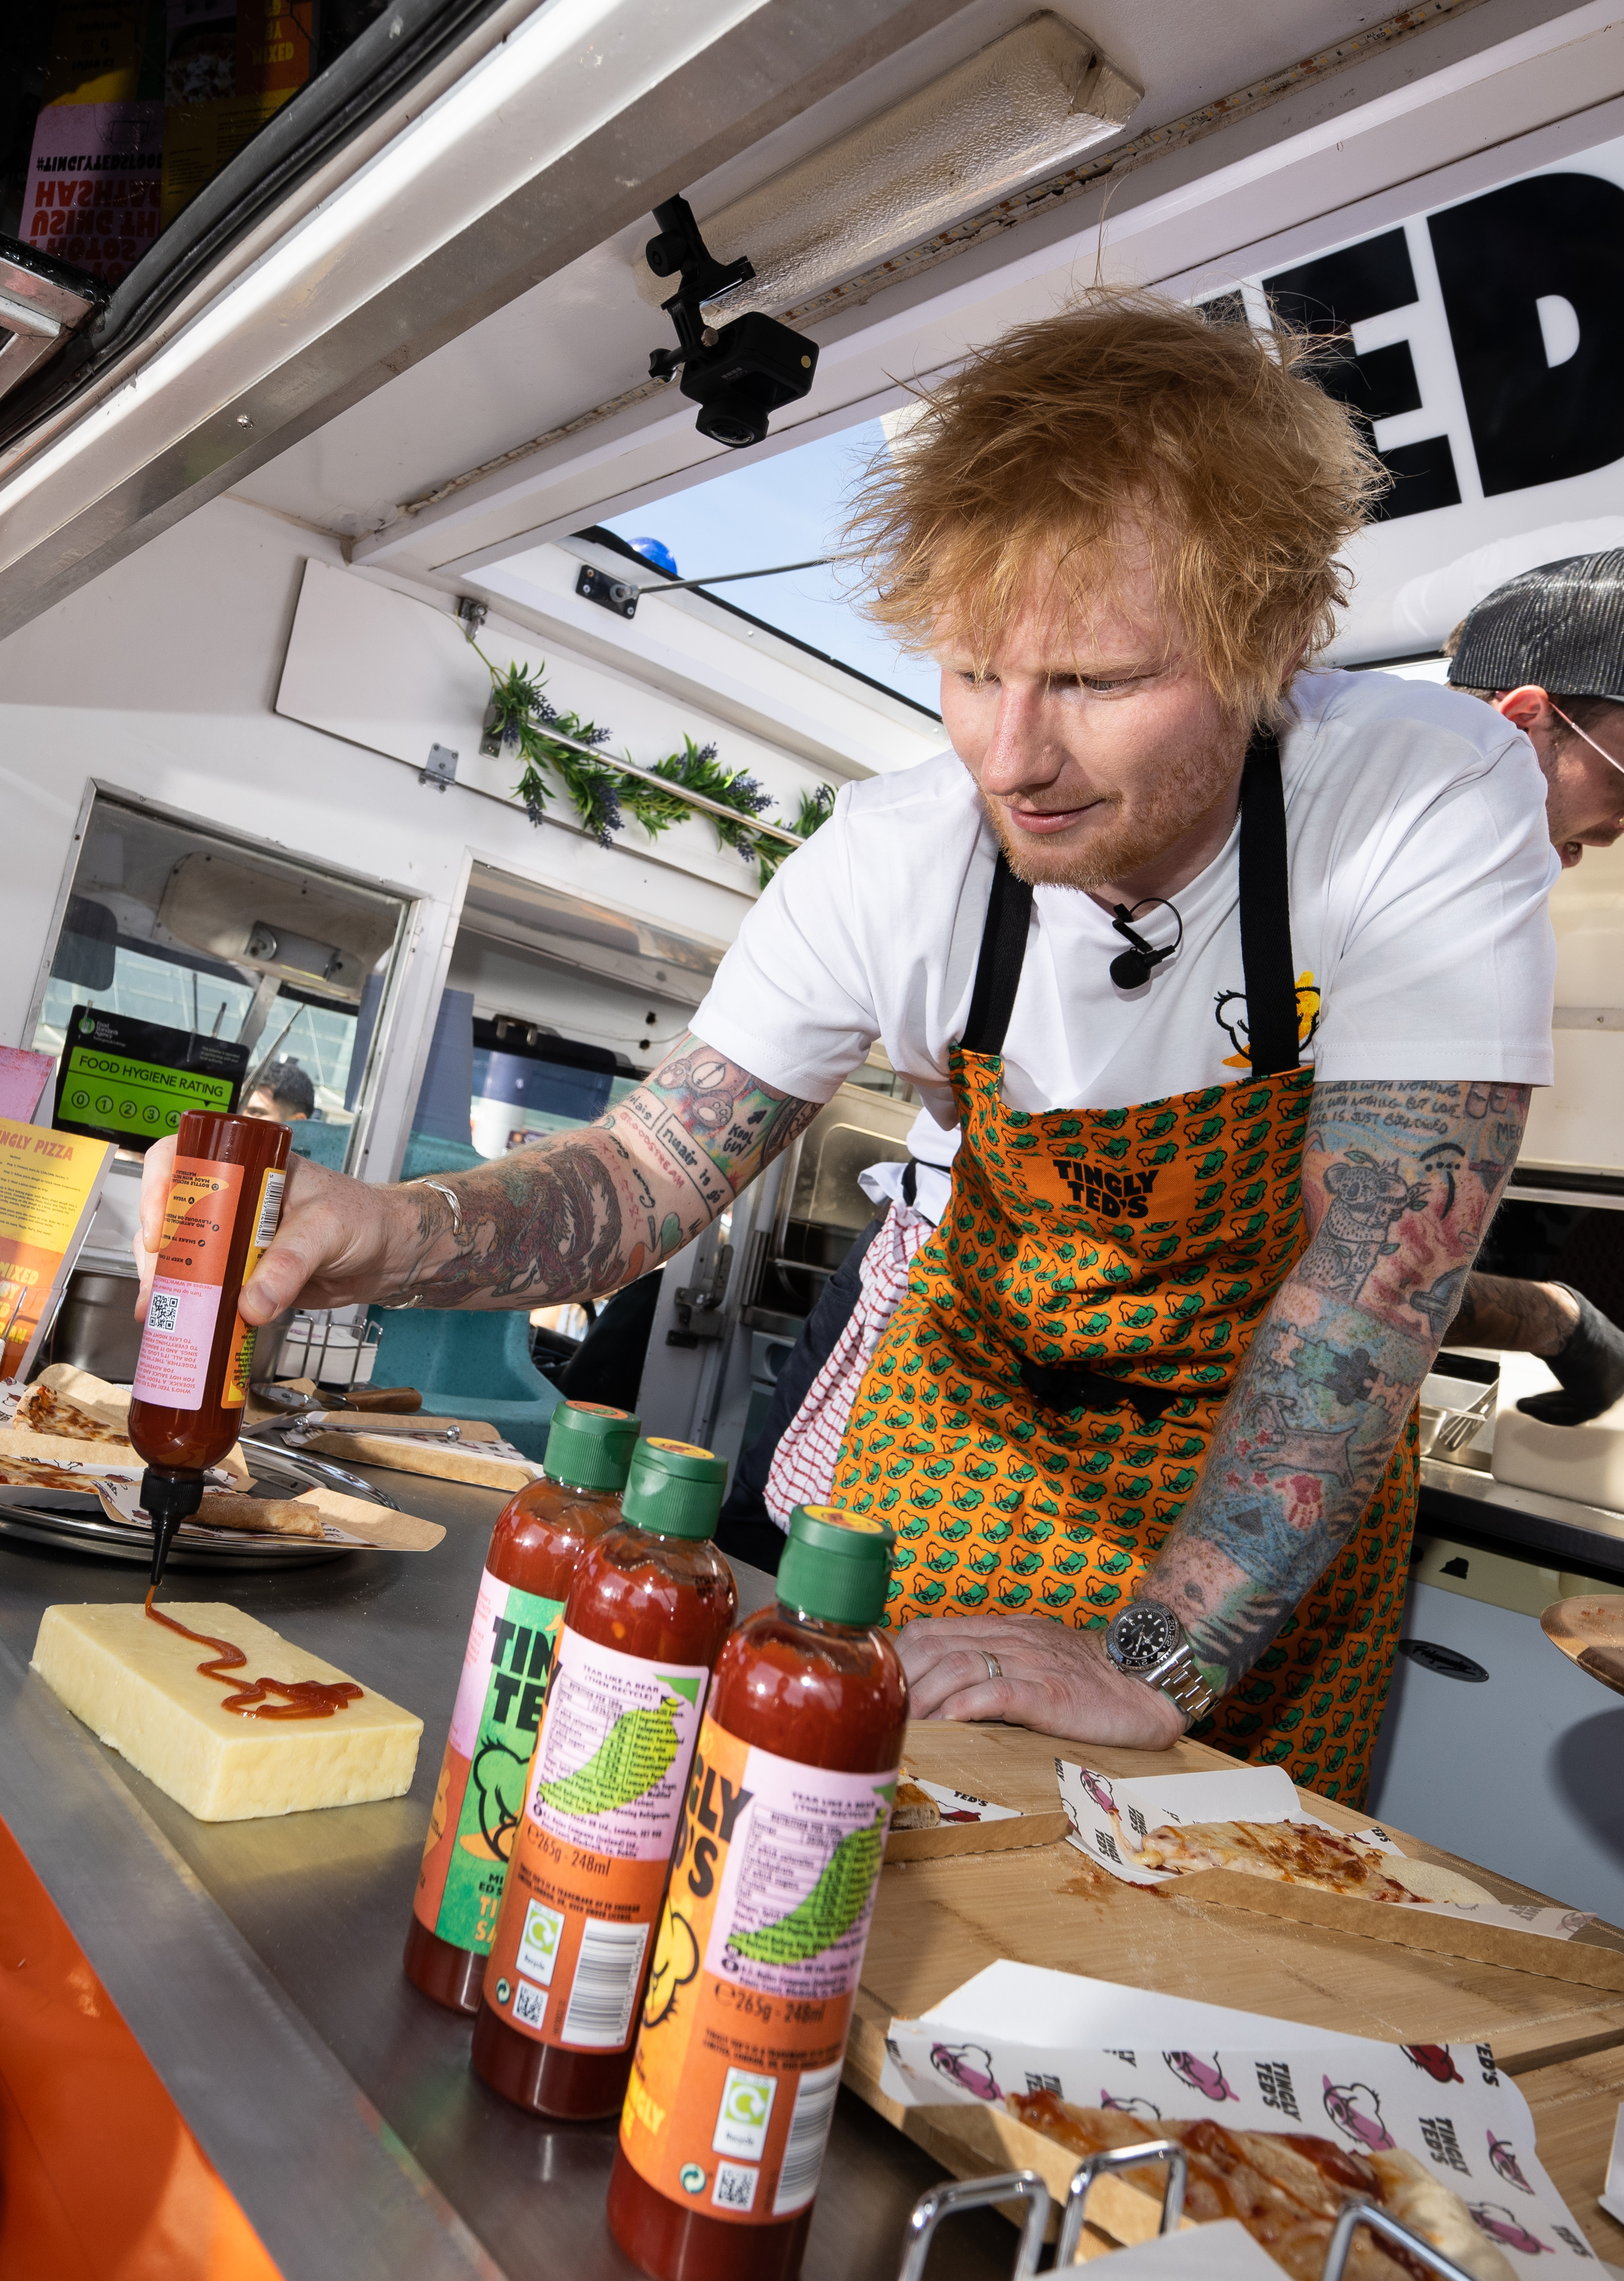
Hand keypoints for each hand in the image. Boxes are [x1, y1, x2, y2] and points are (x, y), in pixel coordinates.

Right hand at [133, 1135, 429, 1325]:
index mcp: (249, 1167)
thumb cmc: (364, 1219)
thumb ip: (290, 1266)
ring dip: (167, 1283)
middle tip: (155, 1288)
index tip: (157, 1233)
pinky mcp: (244, 1272)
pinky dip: (191, 1304)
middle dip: (156, 1252)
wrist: (389, 1254)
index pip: (185, 1159)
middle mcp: (234, 1199)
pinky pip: (207, 1285)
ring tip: (158, 1314)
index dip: (159, 1189)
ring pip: (183, 1252)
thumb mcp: (326, 1231)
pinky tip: (180, 1324)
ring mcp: (235, 1237)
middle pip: (172, 1213)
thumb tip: (250, 1305)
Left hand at [894, 1614, 1187, 1748]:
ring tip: (900, 1729)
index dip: (895, 1656)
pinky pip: (996, 1692)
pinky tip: (943, 1726)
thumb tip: (943, 1696)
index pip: (930, 1630)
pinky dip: (962, 1708)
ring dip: (921, 1699)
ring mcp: (1030, 1664)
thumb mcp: (1035, 1661)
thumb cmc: (1093, 1680)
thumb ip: (995, 1667)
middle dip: (897, 1680)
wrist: (1150, 1681)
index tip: (873, 1687)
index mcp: (1003, 1631)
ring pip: (956, 1666)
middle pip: (932, 1646)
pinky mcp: (1050, 1693)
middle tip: (875, 1715)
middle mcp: (1010, 1640)